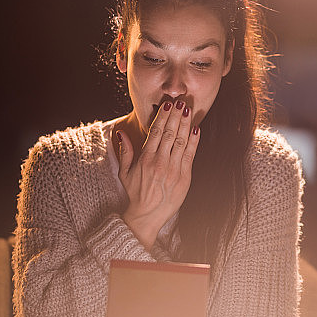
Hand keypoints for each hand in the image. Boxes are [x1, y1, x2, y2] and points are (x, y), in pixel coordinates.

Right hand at [117, 100, 199, 249]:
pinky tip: (196, 129)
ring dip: (185, 124)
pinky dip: (194, 141)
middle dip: (175, 116)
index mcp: (146, 159)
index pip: (155, 132)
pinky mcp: (184, 177)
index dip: (162, 117)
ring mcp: (173, 169)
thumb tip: (120, 132)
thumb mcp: (125, 172)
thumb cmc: (136, 193)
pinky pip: (190, 155)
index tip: (167, 105)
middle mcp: (160, 162)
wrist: (147, 215)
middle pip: (169, 133)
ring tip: (188, 110)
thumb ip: (125, 151)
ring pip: (180, 141)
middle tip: (180, 102)